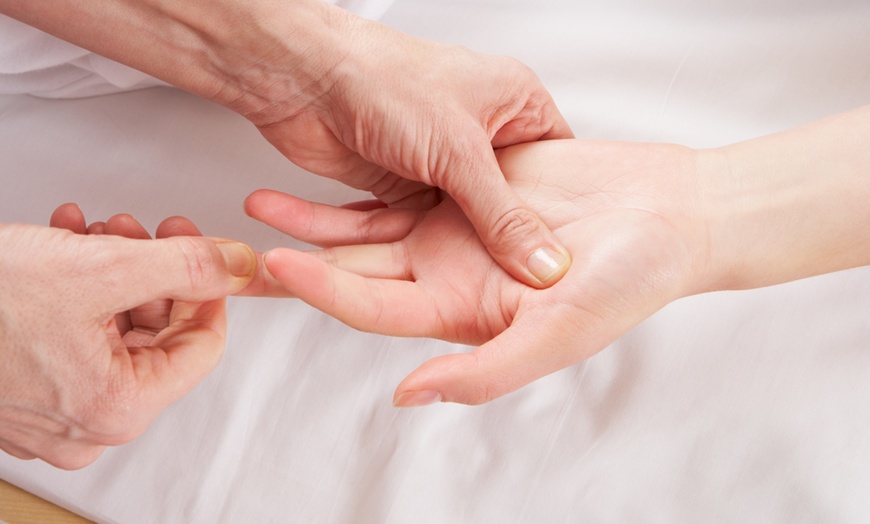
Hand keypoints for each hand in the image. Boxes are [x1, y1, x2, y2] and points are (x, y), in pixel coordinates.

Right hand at [0, 204, 256, 468]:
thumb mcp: (100, 268)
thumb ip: (186, 266)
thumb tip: (239, 266)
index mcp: (118, 409)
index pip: (203, 346)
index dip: (208, 289)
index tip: (205, 253)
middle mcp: (86, 425)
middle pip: (157, 334)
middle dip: (153, 270)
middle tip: (141, 229)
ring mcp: (51, 414)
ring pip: (115, 329)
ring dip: (114, 270)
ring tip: (92, 231)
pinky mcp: (22, 393)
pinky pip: (75, 337)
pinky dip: (77, 288)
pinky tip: (62, 244)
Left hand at [242, 7, 574, 287]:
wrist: (302, 76)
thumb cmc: (383, 79)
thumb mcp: (460, 152)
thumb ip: (501, 214)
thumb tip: (543, 264)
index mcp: (515, 105)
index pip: (557, 164)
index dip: (562, 213)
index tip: (565, 260)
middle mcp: (479, 135)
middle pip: (509, 203)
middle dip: (511, 243)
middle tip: (525, 288)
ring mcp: (439, 161)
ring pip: (461, 221)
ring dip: (461, 253)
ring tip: (479, 294)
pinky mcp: (400, 182)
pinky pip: (417, 227)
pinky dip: (420, 250)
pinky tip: (434, 277)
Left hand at [244, 139, 708, 405]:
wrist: (668, 214)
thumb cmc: (630, 279)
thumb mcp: (561, 330)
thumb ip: (488, 371)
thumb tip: (410, 398)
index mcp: (462, 313)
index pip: (374, 304)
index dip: (324, 287)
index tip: (277, 264)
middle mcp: (448, 274)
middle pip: (355, 271)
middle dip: (296, 261)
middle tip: (230, 253)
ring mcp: (453, 230)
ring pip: (366, 229)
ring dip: (313, 220)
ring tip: (254, 204)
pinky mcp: (466, 190)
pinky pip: (399, 188)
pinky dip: (358, 186)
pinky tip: (316, 176)